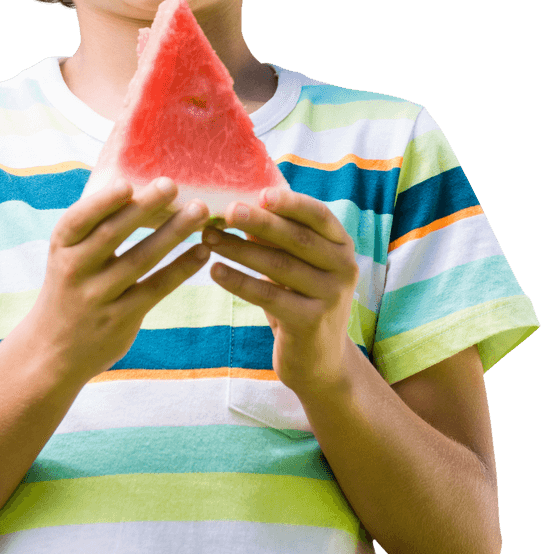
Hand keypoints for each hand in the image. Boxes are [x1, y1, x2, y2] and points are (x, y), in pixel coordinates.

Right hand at [28, 177, 209, 383]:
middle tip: (172, 184)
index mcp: (61, 248)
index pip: (76, 221)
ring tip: (199, 210)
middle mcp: (76, 271)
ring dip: (173, 232)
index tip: (127, 184)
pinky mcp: (122, 318)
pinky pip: (157, 288)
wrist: (53, 351)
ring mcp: (98, 297)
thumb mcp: (68, 257)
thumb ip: (93, 228)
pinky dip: (181, 268)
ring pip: (140, 260)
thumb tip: (134, 183)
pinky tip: (202, 251)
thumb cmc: (70, 288)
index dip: (101, 203)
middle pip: (112, 235)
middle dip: (144, 208)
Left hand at [201, 187, 358, 394]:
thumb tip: (239, 205)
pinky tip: (214, 271)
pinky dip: (239, 281)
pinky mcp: (311, 322)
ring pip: (278, 265)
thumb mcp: (295, 266)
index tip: (259, 192)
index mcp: (342, 246)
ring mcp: (331, 296)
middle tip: (226, 211)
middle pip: (296, 238)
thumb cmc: (300, 300)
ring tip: (209, 237)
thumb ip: (278, 239)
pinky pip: (269, 296)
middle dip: (258, 222)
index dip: (290, 203)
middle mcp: (344, 268)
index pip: (318, 215)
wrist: (319, 361)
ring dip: (240, 249)